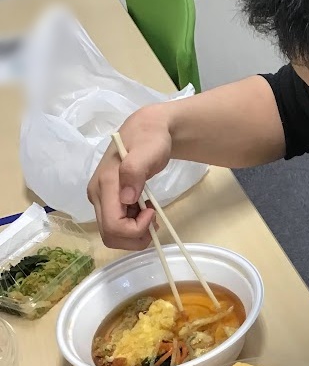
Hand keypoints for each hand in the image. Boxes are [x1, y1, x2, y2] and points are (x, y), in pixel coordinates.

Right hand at [87, 104, 172, 249]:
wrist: (148, 129)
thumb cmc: (150, 139)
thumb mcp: (148, 151)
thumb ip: (135, 171)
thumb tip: (126, 198)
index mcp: (104, 185)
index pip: (113, 225)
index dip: (136, 228)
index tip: (153, 211)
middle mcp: (97, 196)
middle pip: (110, 235)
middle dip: (135, 236)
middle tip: (154, 218)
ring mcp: (102, 199)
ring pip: (113, 234)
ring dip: (136, 232)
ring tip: (150, 213)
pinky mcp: (109, 201)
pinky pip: (118, 225)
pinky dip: (134, 226)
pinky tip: (145, 210)